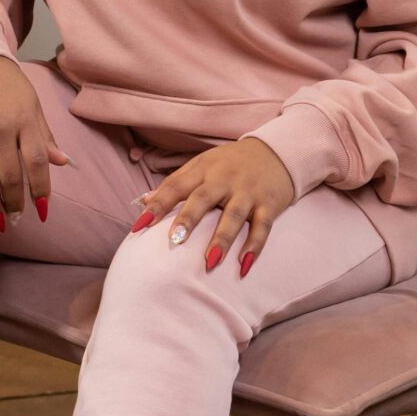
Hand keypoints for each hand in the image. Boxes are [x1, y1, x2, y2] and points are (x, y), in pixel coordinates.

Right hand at [0, 56, 69, 228]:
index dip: (40, 190)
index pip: (36, 163)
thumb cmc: (8, 85)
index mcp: (24, 120)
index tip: (43, 210)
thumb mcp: (33, 105)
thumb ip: (45, 136)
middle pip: (8, 176)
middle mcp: (0, 129)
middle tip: (16, 218)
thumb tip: (63, 163)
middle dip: (14, 203)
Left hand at [131, 137, 295, 275]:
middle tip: (174, 241)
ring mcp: (248, 192)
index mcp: (203, 169)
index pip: (176, 186)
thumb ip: (176, 183)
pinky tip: (245, 264)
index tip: (140, 225)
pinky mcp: (269, 204)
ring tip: (209, 262)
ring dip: (222, 239)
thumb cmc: (231, 163)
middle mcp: (224, 179)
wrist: (277, 151)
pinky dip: (254, 245)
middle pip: (203, 199)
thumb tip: (144, 201)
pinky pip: (262, 226)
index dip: (158, 205)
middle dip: (188, 219)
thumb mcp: (202, 165)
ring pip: (234, 216)